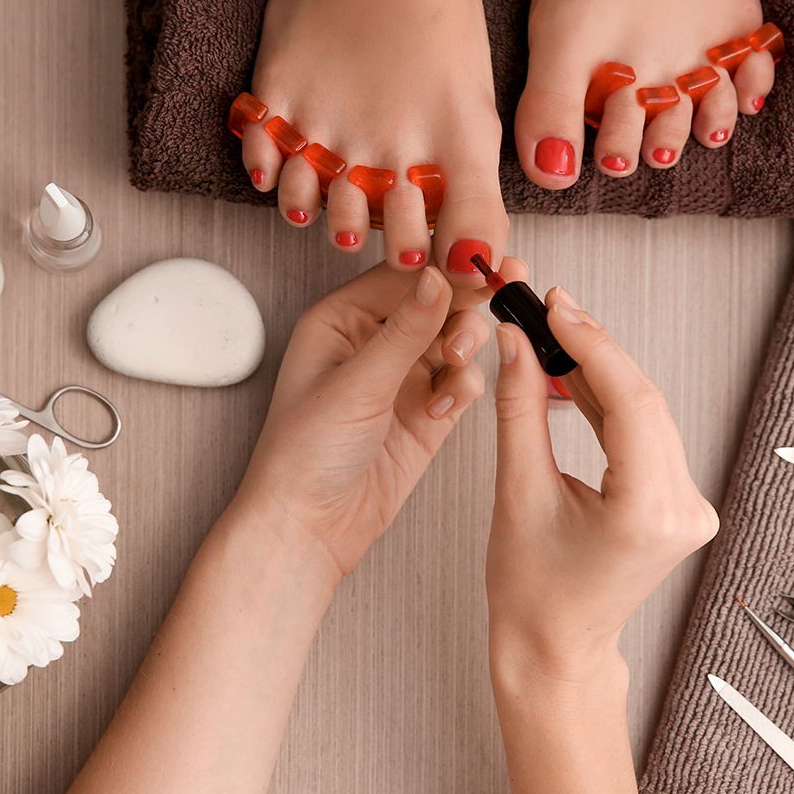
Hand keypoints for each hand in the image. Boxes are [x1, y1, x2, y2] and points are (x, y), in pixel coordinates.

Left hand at [235, 261, 523, 580]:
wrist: (309, 528)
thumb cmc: (303, 455)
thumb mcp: (356, 383)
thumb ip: (406, 329)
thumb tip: (439, 275)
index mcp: (341, 318)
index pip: (403, 273)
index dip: (444, 267)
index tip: (481, 264)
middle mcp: (374, 341)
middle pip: (439, 300)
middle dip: (464, 306)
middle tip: (489, 304)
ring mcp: (404, 375)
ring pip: (458, 337)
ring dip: (466, 345)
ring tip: (453, 365)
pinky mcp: (429, 410)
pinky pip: (465, 379)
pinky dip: (465, 386)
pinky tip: (442, 407)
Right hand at [487, 288, 718, 682]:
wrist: (555, 646)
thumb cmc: (534, 593)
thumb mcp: (517, 491)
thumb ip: (521, 407)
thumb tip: (517, 343)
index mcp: (647, 513)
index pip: (630, 401)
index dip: (592, 344)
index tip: (557, 307)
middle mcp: (682, 510)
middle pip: (644, 401)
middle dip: (595, 349)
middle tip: (550, 310)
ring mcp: (689, 508)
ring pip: (648, 413)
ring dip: (603, 372)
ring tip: (555, 338)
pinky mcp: (680, 504)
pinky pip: (649, 434)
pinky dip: (612, 404)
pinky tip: (578, 379)